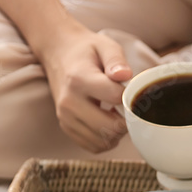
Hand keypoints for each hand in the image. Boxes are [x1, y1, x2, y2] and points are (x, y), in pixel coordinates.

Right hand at [36, 20, 131, 151]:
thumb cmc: (87, 50)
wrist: (58, 54)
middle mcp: (69, 102)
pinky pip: (94, 146)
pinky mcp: (66, 127)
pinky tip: (108, 122)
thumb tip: (125, 76)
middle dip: (127, 120)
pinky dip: (106, 139)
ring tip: (118, 113)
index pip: (116, 98)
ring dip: (118, 132)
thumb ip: (116, 60)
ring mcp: (65, 117)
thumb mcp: (104, 45)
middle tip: (130, 107)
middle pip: (110, 126)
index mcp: (79, 80)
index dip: (132, 96)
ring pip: (103, 141)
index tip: (133, 90)